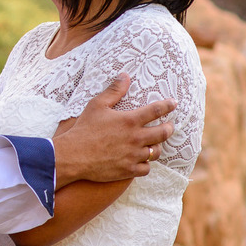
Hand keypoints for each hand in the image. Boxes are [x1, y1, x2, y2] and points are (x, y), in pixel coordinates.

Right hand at [51, 74, 175, 183]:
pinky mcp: (128, 170)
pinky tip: (141, 161)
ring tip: (154, 144)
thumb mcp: (96, 106)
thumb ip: (113, 91)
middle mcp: (136, 138)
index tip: (173, 103)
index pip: (156, 110)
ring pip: (156, 152)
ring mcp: (133, 155)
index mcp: (129, 121)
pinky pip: (146, 168)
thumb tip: (125, 76)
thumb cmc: (84, 129)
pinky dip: (145, 164)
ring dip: (157, 147)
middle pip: (163, 132)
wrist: (72, 156)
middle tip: (168, 126)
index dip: (168, 105)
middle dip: (169, 128)